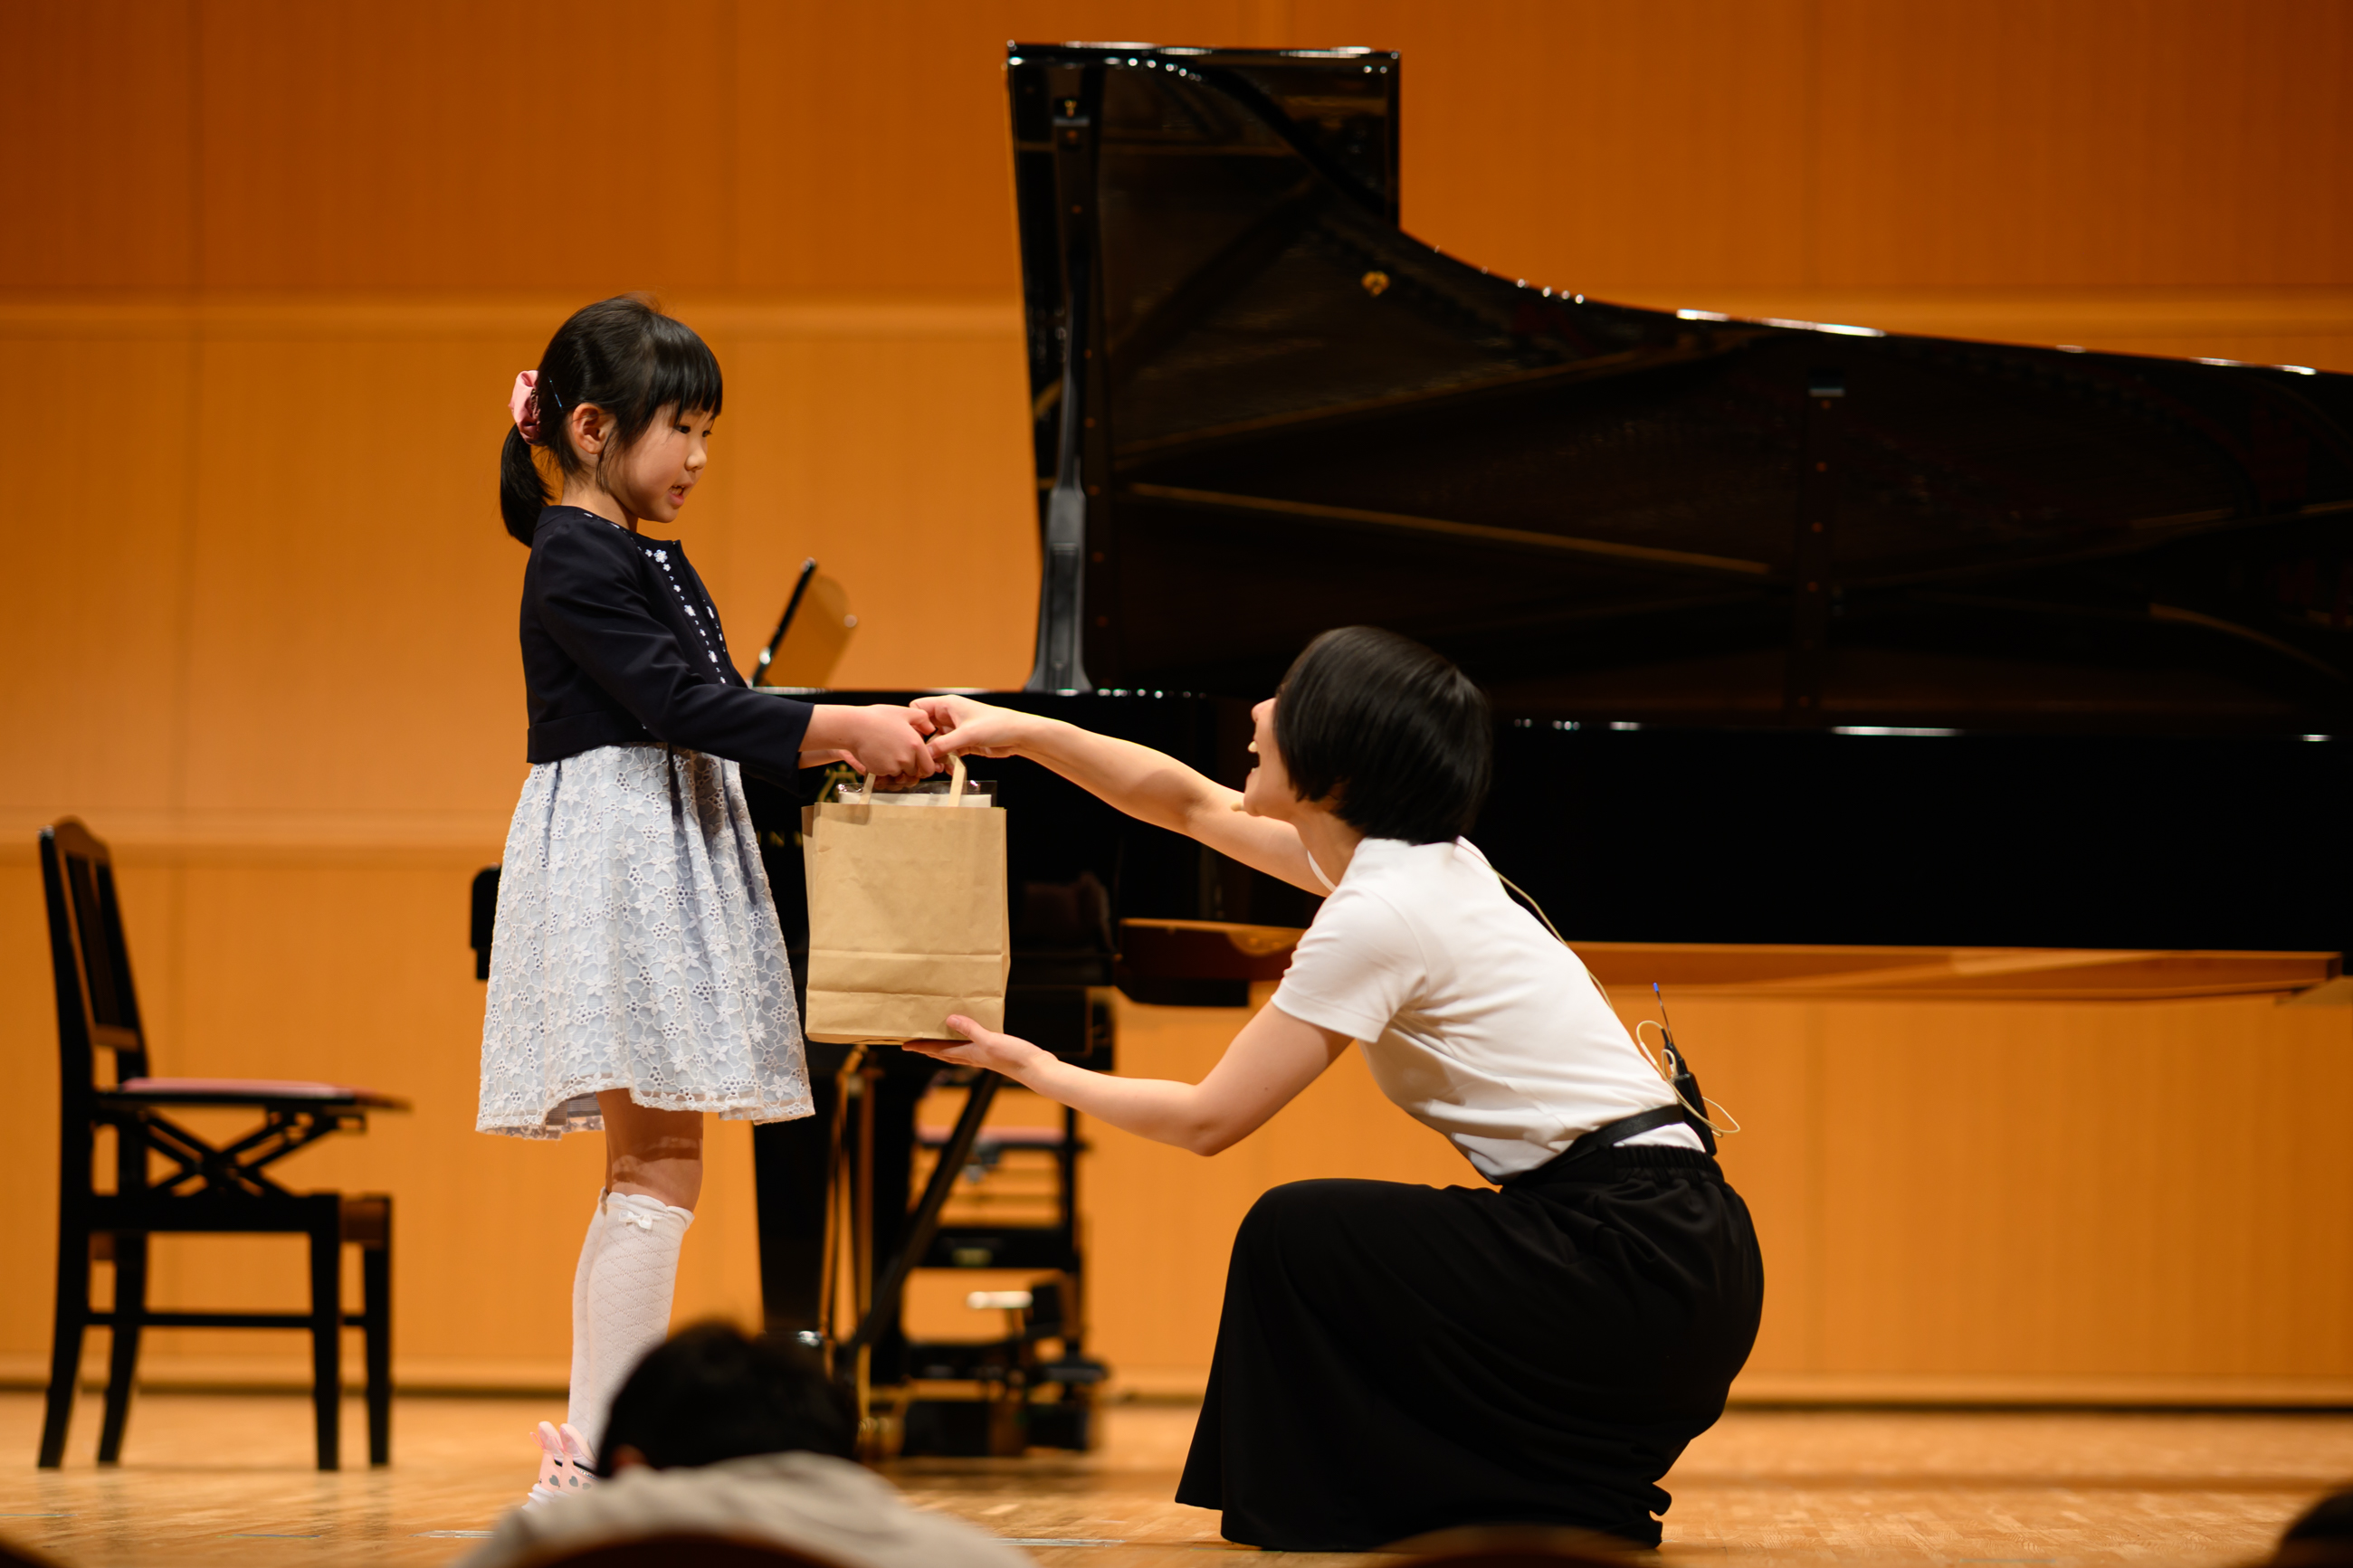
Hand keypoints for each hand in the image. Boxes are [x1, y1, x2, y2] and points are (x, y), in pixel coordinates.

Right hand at [803, 703, 936, 777]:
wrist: (854, 726)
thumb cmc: (878, 717)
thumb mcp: (903, 712)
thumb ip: (922, 719)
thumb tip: (931, 729)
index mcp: (916, 745)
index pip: (928, 768)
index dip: (924, 766)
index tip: (918, 762)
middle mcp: (906, 759)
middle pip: (913, 773)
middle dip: (908, 767)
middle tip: (897, 753)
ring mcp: (892, 767)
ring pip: (899, 774)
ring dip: (895, 768)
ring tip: (886, 752)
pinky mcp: (879, 771)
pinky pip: (885, 775)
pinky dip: (882, 769)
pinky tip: (877, 755)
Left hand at [901, 1016, 1049, 1081]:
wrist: (1036, 1069)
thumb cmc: (1013, 1057)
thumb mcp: (989, 1040)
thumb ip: (970, 1029)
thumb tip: (949, 1019)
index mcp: (968, 1053)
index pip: (937, 1050)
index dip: (920, 1047)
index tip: (904, 1045)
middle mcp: (972, 1056)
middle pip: (943, 1052)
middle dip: (928, 1048)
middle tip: (914, 1042)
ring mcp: (983, 1055)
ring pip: (956, 1051)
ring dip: (944, 1045)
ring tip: (935, 1037)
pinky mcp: (995, 1051)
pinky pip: (972, 1045)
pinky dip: (964, 1039)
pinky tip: (969, 1033)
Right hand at [916, 695, 1031, 766]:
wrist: (1018, 735)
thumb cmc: (997, 725)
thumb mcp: (967, 734)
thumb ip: (944, 745)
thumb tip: (926, 754)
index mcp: (947, 705)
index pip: (919, 709)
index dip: (914, 724)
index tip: (915, 740)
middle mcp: (949, 716)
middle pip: (926, 730)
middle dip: (925, 745)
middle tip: (925, 759)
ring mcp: (955, 730)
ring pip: (936, 743)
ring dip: (936, 756)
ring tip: (939, 768)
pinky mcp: (963, 743)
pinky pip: (947, 752)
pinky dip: (947, 761)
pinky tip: (949, 769)